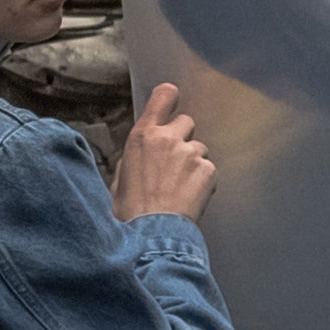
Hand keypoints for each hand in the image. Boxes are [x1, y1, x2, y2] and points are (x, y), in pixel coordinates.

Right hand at [114, 78, 216, 225]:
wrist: (151, 233)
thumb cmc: (130, 210)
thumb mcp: (120, 176)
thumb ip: (136, 155)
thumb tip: (145, 151)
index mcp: (143, 136)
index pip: (164, 96)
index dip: (169, 98)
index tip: (171, 102)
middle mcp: (168, 139)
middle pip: (187, 122)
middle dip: (182, 138)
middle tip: (174, 163)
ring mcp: (190, 153)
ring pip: (200, 148)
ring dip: (193, 162)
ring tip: (180, 187)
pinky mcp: (207, 170)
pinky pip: (209, 169)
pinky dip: (203, 180)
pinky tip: (190, 196)